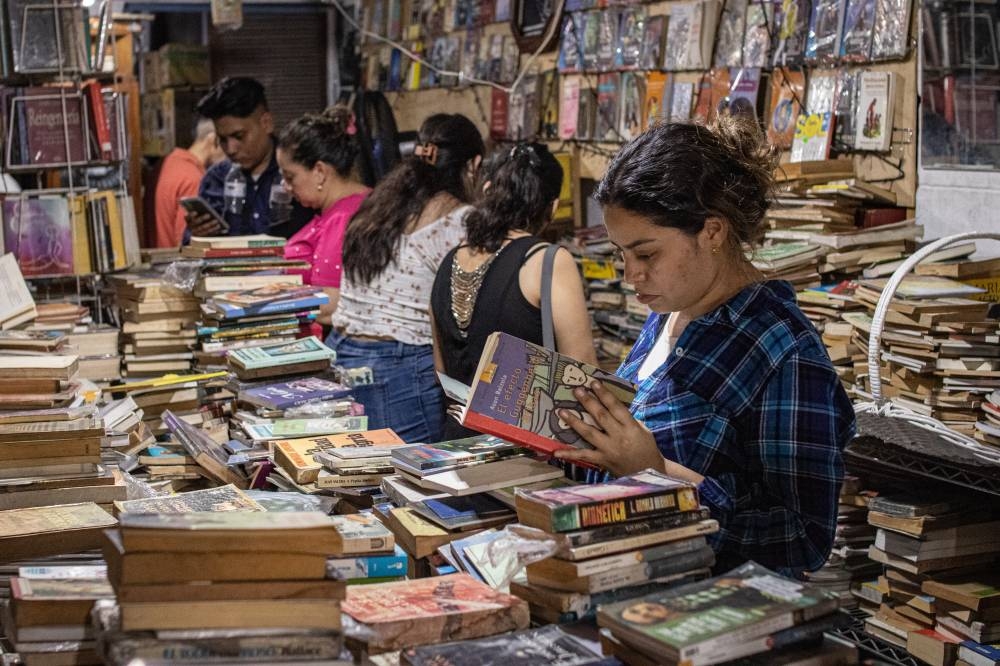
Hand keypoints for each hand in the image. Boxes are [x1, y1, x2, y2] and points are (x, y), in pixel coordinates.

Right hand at [185, 210, 223, 235]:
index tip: (195, 212)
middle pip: (196, 222)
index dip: (191, 215)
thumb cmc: (198, 217)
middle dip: (202, 218)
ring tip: (216, 220)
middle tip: (208, 214)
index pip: (188, 217)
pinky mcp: (203, 236)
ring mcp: (196, 232)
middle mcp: (191, 226)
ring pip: (203, 228)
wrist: (197, 229)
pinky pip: (208, 233)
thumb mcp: (197, 214)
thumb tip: (204, 206)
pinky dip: (214, 229)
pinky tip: (219, 225)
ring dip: (210, 224)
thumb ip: (198, 210)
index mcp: (188, 219)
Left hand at [554, 380, 703, 483]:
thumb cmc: (646, 448)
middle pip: (601, 417)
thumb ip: (627, 418)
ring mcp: (609, 450)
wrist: (649, 473)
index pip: (616, 407)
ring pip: (589, 433)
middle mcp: (620, 437)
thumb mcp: (642, 430)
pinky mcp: (602, 461)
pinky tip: (556, 451)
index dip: (604, 394)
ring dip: (574, 422)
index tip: (594, 383)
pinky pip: (584, 456)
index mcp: (631, 427)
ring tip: (562, 411)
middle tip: (576, 391)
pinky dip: (569, 454)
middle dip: (588, 402)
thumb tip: (609, 404)